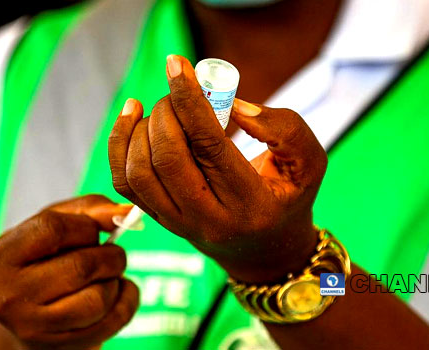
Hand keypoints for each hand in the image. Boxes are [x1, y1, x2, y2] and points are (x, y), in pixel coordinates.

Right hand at [0, 195, 138, 349]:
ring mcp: (32, 328)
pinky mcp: (60, 348)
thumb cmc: (47, 262)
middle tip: (111, 255)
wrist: (34, 318)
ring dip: (115, 281)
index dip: (86, 225)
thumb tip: (123, 211)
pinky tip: (117, 292)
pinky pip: (113, 320)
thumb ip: (89, 209)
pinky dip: (127, 300)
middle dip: (110, 256)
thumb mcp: (57, 226)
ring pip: (97, 299)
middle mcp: (7, 296)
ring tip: (107, 277)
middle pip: (80, 266)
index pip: (52, 228)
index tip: (94, 230)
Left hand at [108, 55, 327, 282]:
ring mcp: (178, 224)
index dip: (190, 100)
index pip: (209, 146)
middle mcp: (208, 220)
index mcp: (249, 204)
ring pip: (139, 172)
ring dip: (142, 127)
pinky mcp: (159, 220)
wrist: (264, 249)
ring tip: (163, 108)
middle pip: (168, 158)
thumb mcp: (308, 163)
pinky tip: (132, 117)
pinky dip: (120, 144)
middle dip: (167, 112)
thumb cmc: (288, 196)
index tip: (178, 65)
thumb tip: (232, 105)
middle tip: (179, 91)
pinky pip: (124, 183)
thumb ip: (282, 129)